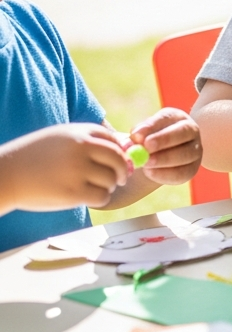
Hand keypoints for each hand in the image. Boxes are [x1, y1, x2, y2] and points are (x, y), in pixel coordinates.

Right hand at [0, 124, 128, 210]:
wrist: (4, 175)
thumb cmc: (31, 158)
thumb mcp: (58, 138)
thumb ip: (85, 141)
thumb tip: (121, 149)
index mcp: (78, 133)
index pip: (113, 140)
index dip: (119, 152)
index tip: (119, 161)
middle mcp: (81, 148)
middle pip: (117, 159)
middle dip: (121, 170)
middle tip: (120, 179)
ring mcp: (77, 170)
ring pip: (111, 179)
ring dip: (108, 186)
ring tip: (93, 188)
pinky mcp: (73, 192)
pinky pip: (102, 196)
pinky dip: (100, 198)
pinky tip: (88, 198)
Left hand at [130, 108, 201, 184]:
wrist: (153, 159)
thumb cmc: (144, 142)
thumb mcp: (140, 135)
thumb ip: (137, 135)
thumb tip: (136, 138)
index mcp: (176, 117)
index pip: (167, 117)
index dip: (152, 126)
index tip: (135, 135)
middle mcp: (191, 130)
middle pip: (183, 132)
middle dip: (164, 140)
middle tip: (146, 148)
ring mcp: (195, 150)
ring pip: (185, 154)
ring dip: (163, 159)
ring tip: (145, 164)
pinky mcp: (193, 168)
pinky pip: (182, 172)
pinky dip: (165, 174)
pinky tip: (150, 172)